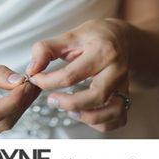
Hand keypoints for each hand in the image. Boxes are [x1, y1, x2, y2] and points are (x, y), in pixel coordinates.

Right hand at [0, 59, 40, 138]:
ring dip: (22, 105)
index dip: (15, 99)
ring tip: (30, 84)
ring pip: (9, 124)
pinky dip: (18, 108)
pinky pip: (7, 123)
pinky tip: (24, 94)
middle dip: (22, 101)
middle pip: (4, 121)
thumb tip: (20, 81)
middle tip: (33, 81)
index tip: (28, 82)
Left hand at [25, 18, 130, 132]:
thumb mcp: (69, 36)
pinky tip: (86, 114)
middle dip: (69, 103)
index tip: (36, 79)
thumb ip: (46, 50)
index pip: (72, 75)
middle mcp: (116, 69)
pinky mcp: (126, 94)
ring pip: (112, 111)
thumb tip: (32, 70)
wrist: (120, 36)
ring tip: (70, 111)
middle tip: (52, 100)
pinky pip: (119, 118)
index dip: (48, 81)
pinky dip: (102, 123)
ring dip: (88, 116)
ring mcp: (124, 84)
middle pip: (96, 96)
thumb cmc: (94, 36)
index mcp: (102, 52)